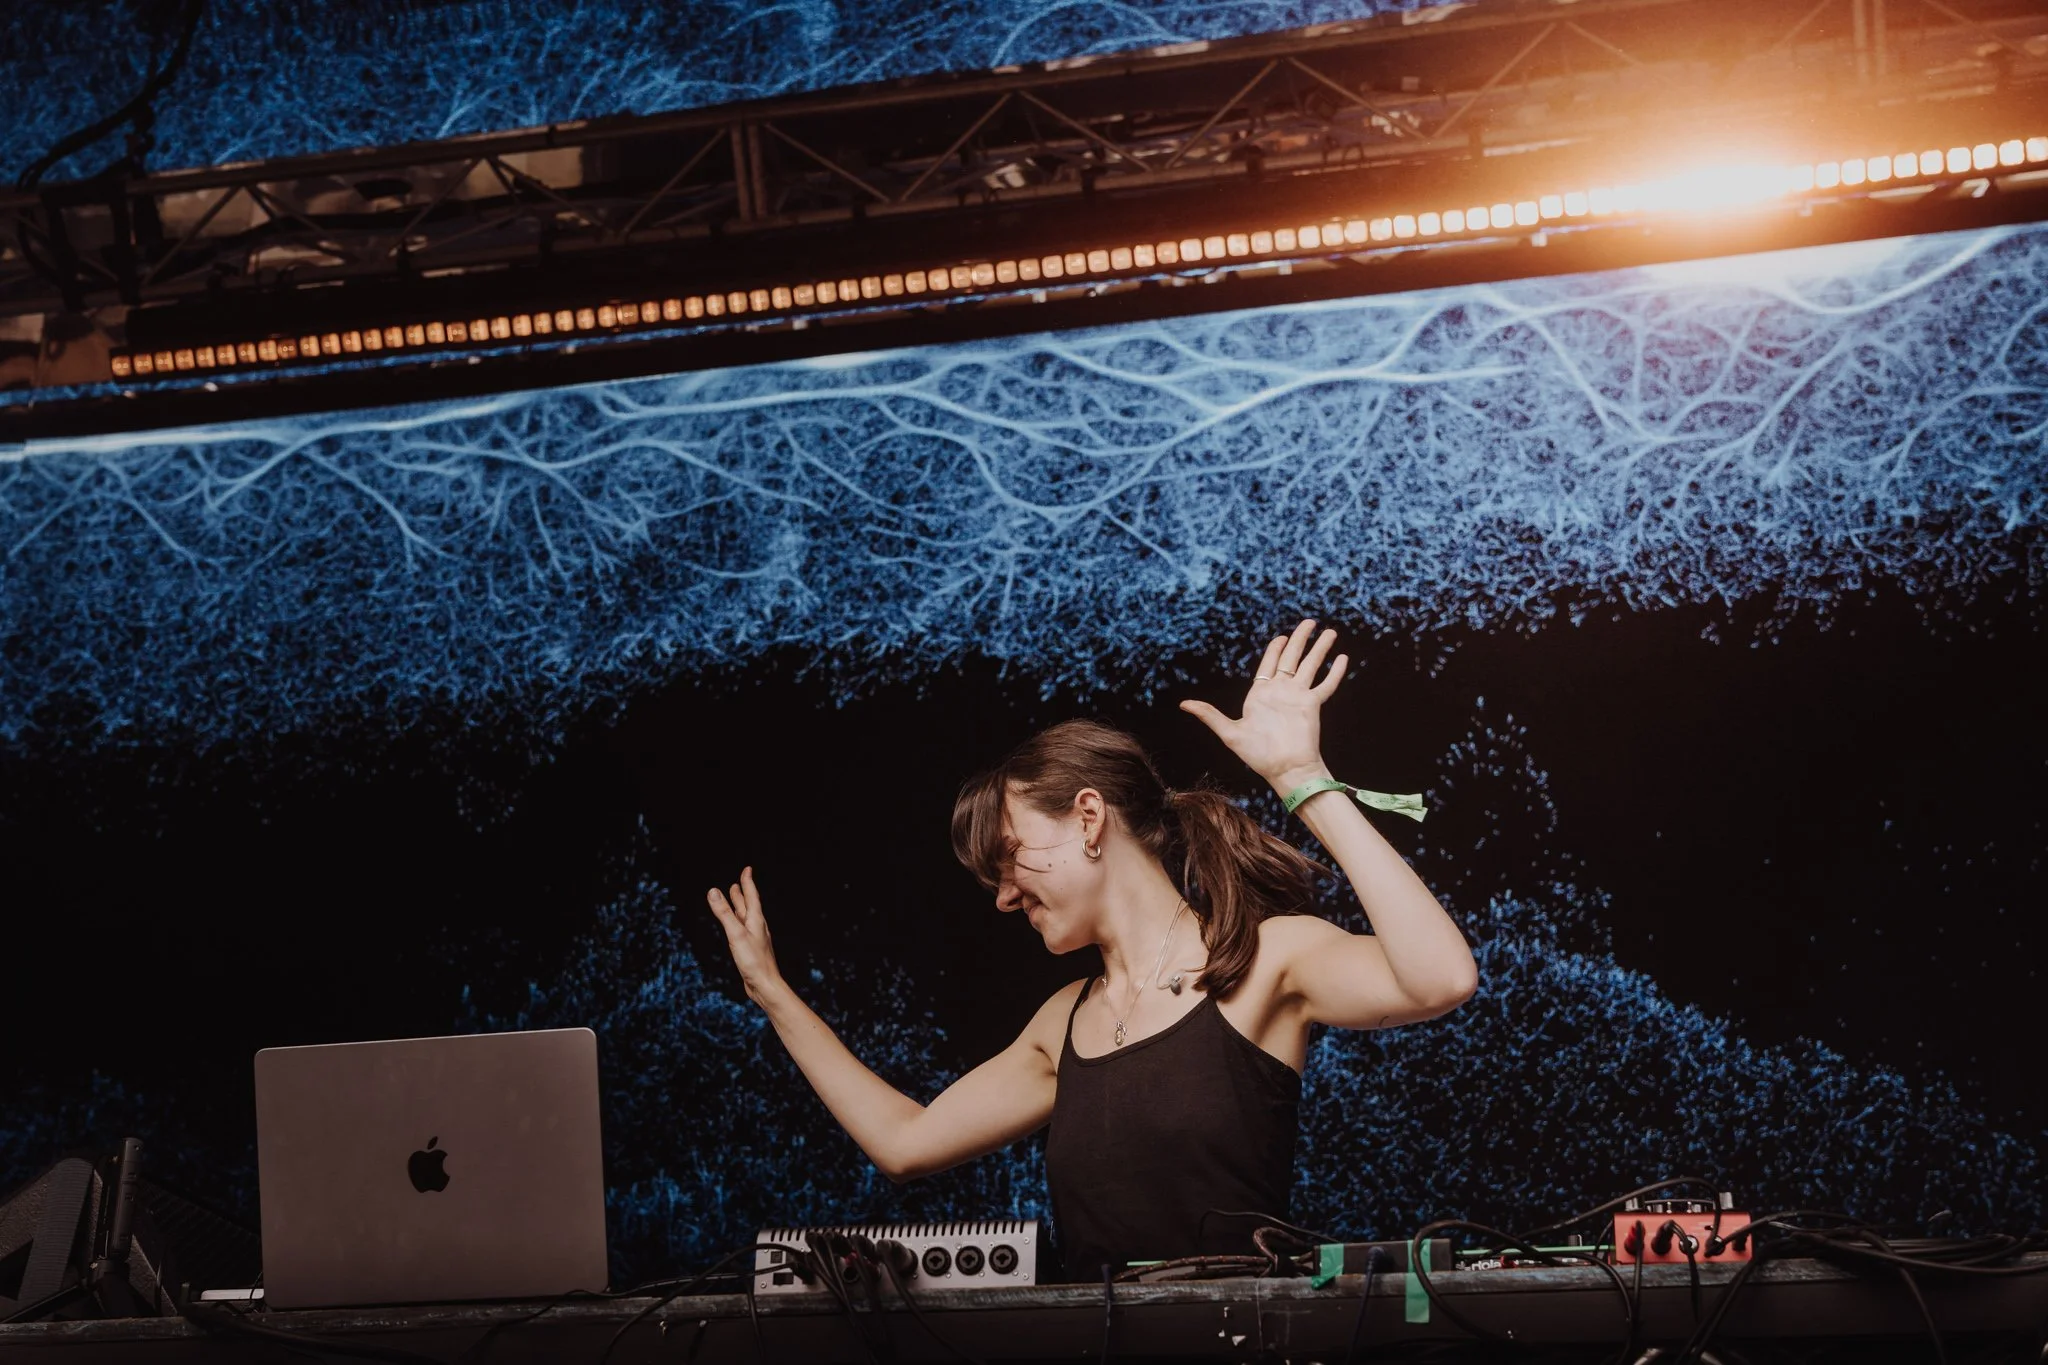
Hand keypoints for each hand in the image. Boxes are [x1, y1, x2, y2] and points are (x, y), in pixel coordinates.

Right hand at [706, 867, 786, 1006]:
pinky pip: (743, 930)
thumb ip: (724, 913)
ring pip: (746, 918)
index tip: (747, 869)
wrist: (765, 985)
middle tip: (738, 882)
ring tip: (735, 899)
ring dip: (740, 907)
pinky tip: (737, 928)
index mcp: (756, 921)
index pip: (751, 896)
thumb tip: (713, 891)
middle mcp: (757, 927)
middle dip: (743, 893)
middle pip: (749, 906)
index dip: (748, 882)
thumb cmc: (753, 961)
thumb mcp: (735, 934)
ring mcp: (755, 939)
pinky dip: (738, 923)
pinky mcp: (751, 950)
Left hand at [1179, 619, 1347, 787]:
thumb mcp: (1229, 732)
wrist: (1285, 769)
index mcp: (1261, 694)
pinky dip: (1334, 672)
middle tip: (1309, 622)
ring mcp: (1298, 697)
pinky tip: (1342, 658)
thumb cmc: (1257, 755)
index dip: (1275, 649)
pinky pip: (1325, 685)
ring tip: (1330, 632)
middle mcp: (1281, 692)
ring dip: (1320, 649)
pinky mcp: (1313, 705)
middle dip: (1300, 639)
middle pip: (1292, 658)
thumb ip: (1209, 715)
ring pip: (1311, 666)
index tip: (1282, 636)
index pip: (1269, 664)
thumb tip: (1183, 704)